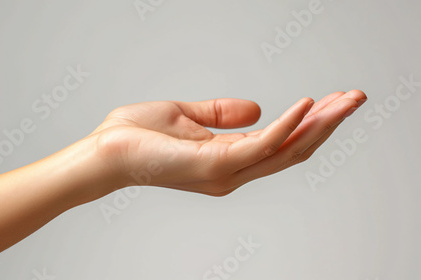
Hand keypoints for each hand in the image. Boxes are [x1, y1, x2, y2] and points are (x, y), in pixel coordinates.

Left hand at [87, 90, 366, 195]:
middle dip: (328, 124)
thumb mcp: (186, 117)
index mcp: (228, 159)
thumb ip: (222, 114)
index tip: (334, 100)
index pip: (280, 144)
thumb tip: (259, 109)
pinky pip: (260, 145)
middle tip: (356, 98)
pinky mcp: (213, 165)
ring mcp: (225, 172)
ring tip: (346, 99)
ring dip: (319, 123)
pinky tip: (307, 105)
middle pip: (292, 150)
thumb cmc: (137, 136)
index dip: (310, 123)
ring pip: (286, 150)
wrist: (104, 151)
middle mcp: (233, 171)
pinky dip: (287, 125)